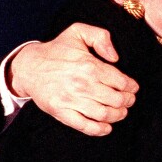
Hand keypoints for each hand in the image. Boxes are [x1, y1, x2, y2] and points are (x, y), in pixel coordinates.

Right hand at [8, 23, 138, 135]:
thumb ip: (101, 37)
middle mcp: (83, 84)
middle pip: (116, 99)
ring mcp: (71, 100)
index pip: (121, 82)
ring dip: (118, 115)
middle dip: (128, 101)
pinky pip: (85, 126)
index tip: (133, 88)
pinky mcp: (61, 112)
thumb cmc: (57, 50)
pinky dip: (100, 130)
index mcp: (90, 66)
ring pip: (104, 114)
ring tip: (121, 112)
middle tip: (129, 100)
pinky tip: (107, 127)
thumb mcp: (78, 32)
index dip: (131, 87)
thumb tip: (115, 57)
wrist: (28, 66)